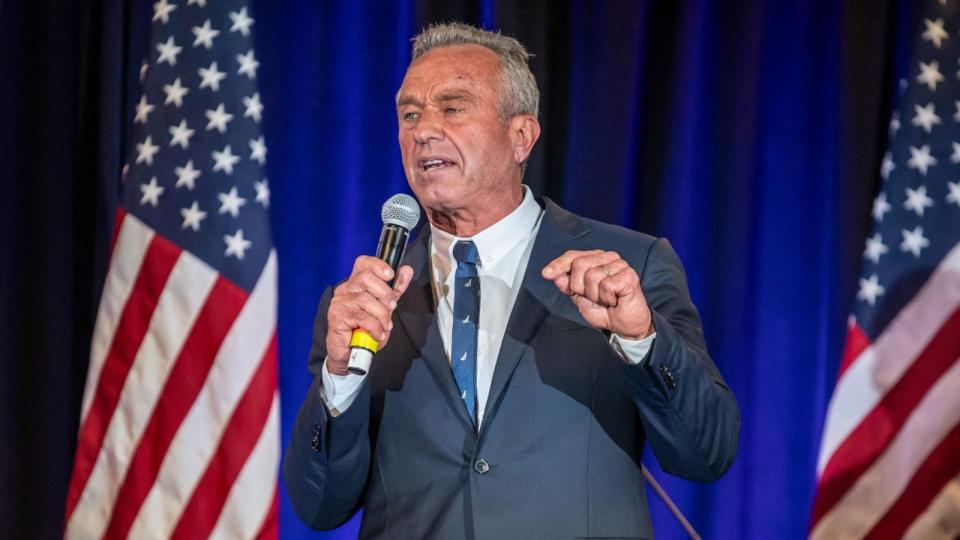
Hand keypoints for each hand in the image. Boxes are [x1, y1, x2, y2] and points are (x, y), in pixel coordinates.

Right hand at [326, 256, 413, 374]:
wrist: (350, 352)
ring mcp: (340, 302)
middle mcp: (346, 289)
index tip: (390, 274)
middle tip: (392, 307)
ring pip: (366, 299)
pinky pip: (362, 317)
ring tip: (385, 326)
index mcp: (356, 283)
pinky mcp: (337, 316)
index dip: (377, 265)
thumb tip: (406, 270)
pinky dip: (375, 327)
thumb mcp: (385, 307)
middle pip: (366, 278)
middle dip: (385, 293)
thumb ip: (395, 289)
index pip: (363, 263)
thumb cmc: (365, 329)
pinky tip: (377, 333)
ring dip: (382, 314)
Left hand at [541, 250, 652, 339]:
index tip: (546, 273)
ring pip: (592, 276)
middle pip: (579, 264)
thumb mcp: (580, 299)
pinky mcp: (629, 275)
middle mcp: (607, 258)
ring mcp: (619, 265)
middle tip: (594, 297)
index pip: (572, 256)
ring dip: (596, 295)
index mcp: (594, 260)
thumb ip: (568, 286)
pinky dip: (607, 297)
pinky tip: (614, 299)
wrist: (625, 326)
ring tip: (606, 299)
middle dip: (580, 287)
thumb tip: (556, 275)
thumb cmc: (605, 310)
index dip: (558, 265)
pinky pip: (606, 285)